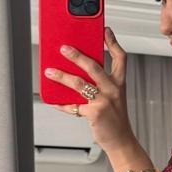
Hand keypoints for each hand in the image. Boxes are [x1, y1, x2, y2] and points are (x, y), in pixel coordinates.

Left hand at [44, 27, 133, 153]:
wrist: (121, 141)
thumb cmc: (115, 118)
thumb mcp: (114, 97)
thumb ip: (100, 83)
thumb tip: (76, 71)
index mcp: (119, 83)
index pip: (120, 57)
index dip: (112, 42)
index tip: (105, 30)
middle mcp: (113, 89)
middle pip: (94, 66)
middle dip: (76, 55)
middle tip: (63, 47)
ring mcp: (104, 101)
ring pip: (79, 83)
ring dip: (61, 76)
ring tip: (50, 72)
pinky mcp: (94, 113)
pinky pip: (73, 106)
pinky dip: (61, 103)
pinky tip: (52, 99)